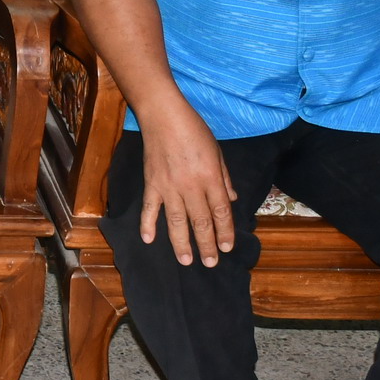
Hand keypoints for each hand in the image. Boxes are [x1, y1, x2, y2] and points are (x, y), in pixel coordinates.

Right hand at [135, 101, 237, 267]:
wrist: (163, 115)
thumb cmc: (194, 130)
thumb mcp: (217, 152)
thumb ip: (225, 178)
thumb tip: (232, 200)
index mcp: (210, 178)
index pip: (221, 212)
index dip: (225, 232)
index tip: (227, 248)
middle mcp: (191, 187)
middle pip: (201, 222)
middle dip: (207, 245)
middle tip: (210, 263)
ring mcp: (169, 187)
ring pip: (177, 222)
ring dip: (181, 243)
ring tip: (186, 260)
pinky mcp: (151, 184)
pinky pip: (150, 209)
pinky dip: (148, 224)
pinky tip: (149, 240)